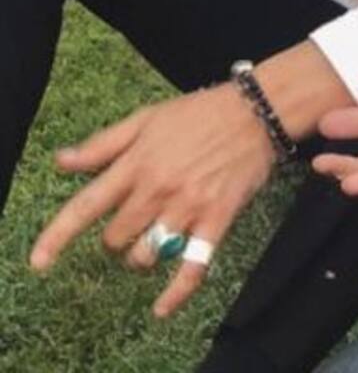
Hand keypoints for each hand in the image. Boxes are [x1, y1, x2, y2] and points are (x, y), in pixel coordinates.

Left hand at [29, 85, 274, 316]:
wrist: (257, 110)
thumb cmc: (201, 112)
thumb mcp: (148, 118)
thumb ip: (104, 143)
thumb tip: (63, 161)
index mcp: (137, 163)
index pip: (86, 206)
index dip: (57, 236)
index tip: (39, 261)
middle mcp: (157, 188)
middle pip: (115, 238)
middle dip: (117, 236)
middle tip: (133, 221)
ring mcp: (187, 206)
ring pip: (146, 255)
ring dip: (142, 256)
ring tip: (154, 240)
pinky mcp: (216, 219)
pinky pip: (192, 266)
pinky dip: (176, 293)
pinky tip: (162, 308)